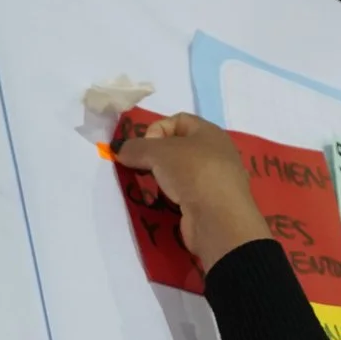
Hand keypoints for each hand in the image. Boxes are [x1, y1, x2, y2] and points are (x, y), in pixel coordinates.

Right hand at [114, 113, 269, 269]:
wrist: (218, 219)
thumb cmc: (192, 172)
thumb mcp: (158, 151)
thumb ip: (136, 148)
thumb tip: (121, 151)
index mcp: (210, 133)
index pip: (179, 120)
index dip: (157, 129)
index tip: (144, 147)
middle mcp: (217, 154)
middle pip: (179, 148)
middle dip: (156, 156)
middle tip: (141, 167)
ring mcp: (215, 181)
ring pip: (181, 173)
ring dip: (162, 178)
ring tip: (148, 186)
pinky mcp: (209, 205)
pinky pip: (185, 195)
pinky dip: (171, 197)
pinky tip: (162, 203)